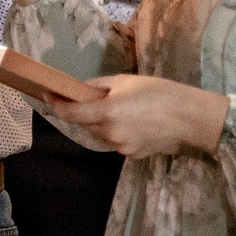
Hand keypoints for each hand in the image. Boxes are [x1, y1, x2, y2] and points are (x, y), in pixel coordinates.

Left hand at [55, 74, 226, 158]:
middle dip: (82, 112)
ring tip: (119, 109)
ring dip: (100, 123)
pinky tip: (133, 122)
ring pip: (99, 135)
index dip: (56, 104)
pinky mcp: (132, 155)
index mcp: (107, 113)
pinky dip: (115, 132)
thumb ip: (98, 86)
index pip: (71, 113)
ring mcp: (121, 147)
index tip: (46, 95)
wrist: (190, 116)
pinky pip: (115, 142)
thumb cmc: (158, 92)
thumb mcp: (125, 81)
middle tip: (90, 99)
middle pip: (84, 124)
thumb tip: (80, 90)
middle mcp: (110, 134)